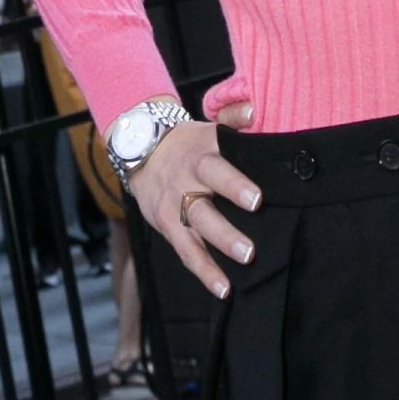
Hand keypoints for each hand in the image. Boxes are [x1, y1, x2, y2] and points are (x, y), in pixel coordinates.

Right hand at [128, 114, 261, 298]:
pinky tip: (223, 288)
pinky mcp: (168, 224)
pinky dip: (204, 271)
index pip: (218, 167)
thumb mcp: (208, 126)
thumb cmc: (188, 143)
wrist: (141, 149)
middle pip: (203, 207)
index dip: (235, 183)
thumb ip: (234, 118)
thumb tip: (254, 111)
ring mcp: (176, 204)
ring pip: (196, 230)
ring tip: (243, 264)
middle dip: (226, 228)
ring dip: (218, 250)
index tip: (257, 199)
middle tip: (249, 249)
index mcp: (202, 153)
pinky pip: (186, 251)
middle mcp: (187, 180)